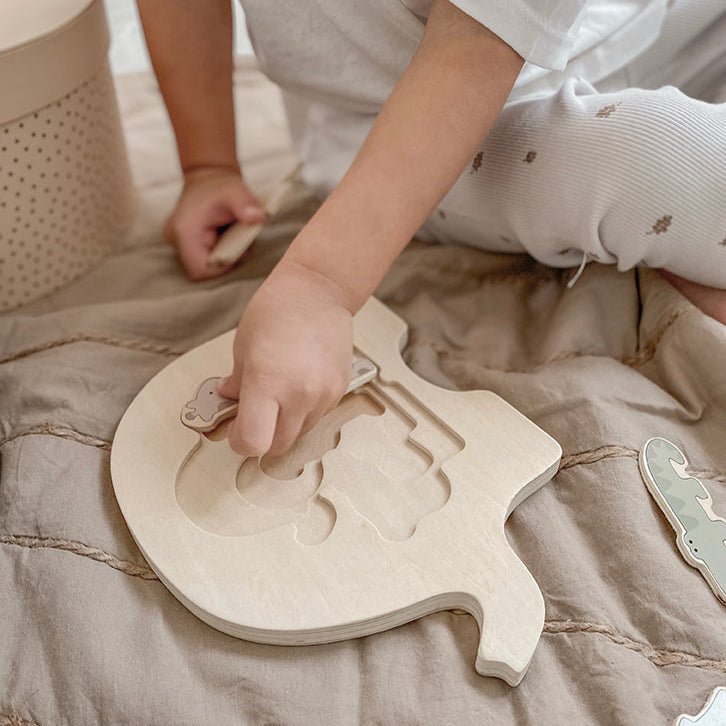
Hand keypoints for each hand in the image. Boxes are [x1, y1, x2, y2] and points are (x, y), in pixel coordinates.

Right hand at [164, 166, 265, 279]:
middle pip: (202, 270)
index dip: (223, 266)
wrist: (208, 177)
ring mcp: (176, 243)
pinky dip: (217, 252)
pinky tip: (225, 237)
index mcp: (183, 232)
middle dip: (224, 261)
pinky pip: (202, 258)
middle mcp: (174, 240)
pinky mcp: (183, 244)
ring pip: (202, 265)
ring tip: (231, 237)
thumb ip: (246, 204)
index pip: (201, 270)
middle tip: (236, 241)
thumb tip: (258, 218)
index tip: (237, 249)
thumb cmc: (221, 186)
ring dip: (221, 257)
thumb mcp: (235, 191)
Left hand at [217, 258, 354, 456]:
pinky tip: (298, 385)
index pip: (252, 443)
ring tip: (279, 395)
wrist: (318, 292)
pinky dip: (304, 410)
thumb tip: (231, 400)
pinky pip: (318, 416)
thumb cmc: (278, 310)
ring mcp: (323, 395)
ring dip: (285, 425)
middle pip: (278, 446)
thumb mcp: (243, 347)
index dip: (239, 442)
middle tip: (254, 416)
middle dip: (263, 438)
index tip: (236, 430)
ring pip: (300, 433)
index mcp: (267, 383)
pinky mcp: (339, 390)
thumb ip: (236, 383)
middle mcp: (299, 394)